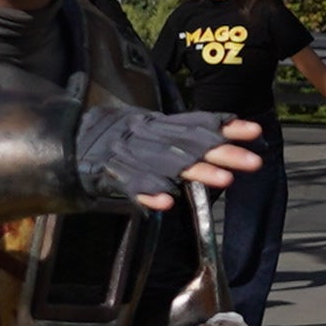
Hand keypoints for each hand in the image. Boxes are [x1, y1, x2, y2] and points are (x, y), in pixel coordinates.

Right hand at [65, 100, 253, 213]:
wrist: (69, 142)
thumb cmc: (118, 141)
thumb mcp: (150, 130)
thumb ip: (183, 133)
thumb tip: (227, 129)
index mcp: (156, 124)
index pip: (196, 122)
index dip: (226, 126)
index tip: (255, 131)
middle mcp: (146, 135)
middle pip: (189, 144)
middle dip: (224, 153)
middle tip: (254, 162)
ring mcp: (129, 155)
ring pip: (168, 164)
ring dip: (198, 172)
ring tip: (225, 180)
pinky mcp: (111, 175)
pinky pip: (132, 185)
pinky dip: (150, 193)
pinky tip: (168, 202)